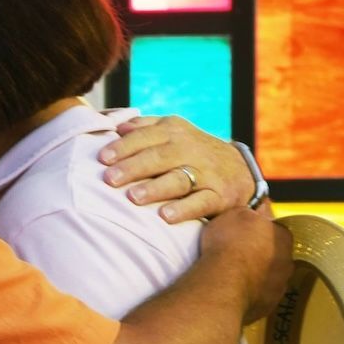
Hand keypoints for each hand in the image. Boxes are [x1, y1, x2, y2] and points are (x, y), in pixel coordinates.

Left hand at [99, 115, 258, 223]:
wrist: (241, 172)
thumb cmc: (193, 153)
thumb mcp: (174, 133)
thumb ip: (145, 128)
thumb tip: (116, 126)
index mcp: (174, 131)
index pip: (145, 136)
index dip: (124, 147)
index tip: (102, 158)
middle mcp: (190, 149)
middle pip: (159, 157)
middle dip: (133, 168)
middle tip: (109, 179)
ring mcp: (206, 172)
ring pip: (178, 179)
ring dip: (155, 188)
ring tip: (133, 198)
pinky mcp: (219, 195)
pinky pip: (200, 202)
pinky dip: (184, 209)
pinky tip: (165, 217)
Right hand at [200, 202, 292, 322]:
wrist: (221, 283)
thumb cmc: (228, 247)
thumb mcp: (236, 214)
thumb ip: (249, 213)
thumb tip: (252, 213)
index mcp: (283, 237)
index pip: (276, 231)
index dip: (258, 233)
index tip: (244, 236)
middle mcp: (286, 263)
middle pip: (274, 257)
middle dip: (259, 257)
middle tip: (237, 256)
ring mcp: (278, 287)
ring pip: (268, 280)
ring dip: (254, 278)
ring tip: (232, 277)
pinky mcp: (267, 307)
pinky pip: (258, 298)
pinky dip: (248, 295)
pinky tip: (231, 292)